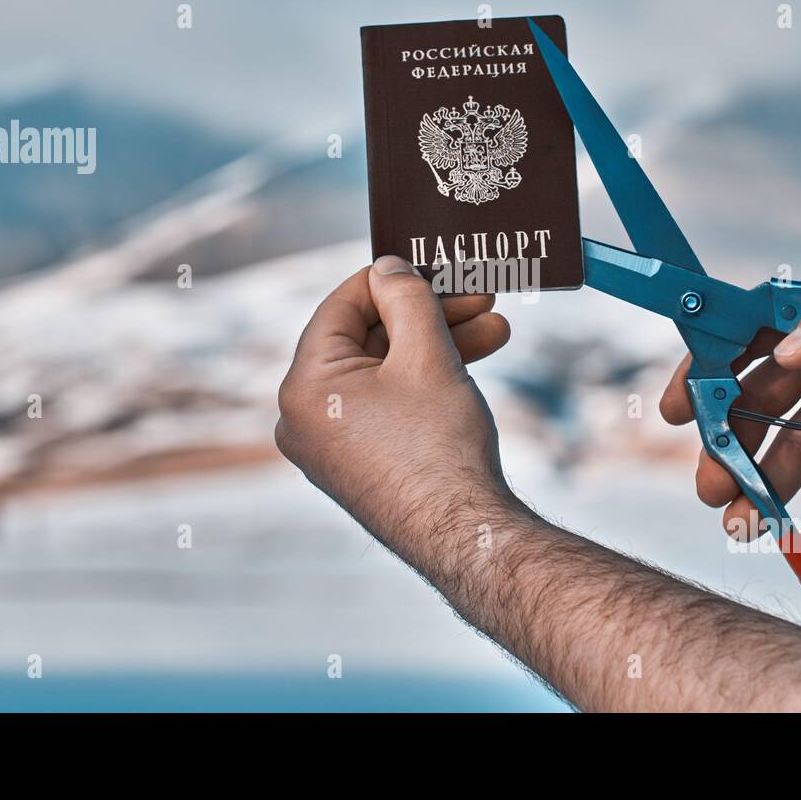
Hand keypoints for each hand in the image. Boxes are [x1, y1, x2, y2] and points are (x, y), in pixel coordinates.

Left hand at [275, 256, 513, 555]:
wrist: (465, 534)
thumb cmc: (439, 445)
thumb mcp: (426, 353)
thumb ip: (406, 298)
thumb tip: (387, 267)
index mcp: (303, 387)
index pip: (341, 306)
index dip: (393, 279)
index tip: (435, 265)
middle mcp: (304, 418)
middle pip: (367, 340)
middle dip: (430, 315)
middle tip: (479, 296)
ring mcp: (331, 447)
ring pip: (385, 373)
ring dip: (439, 346)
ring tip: (497, 329)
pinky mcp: (361, 465)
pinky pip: (388, 406)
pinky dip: (426, 383)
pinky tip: (472, 366)